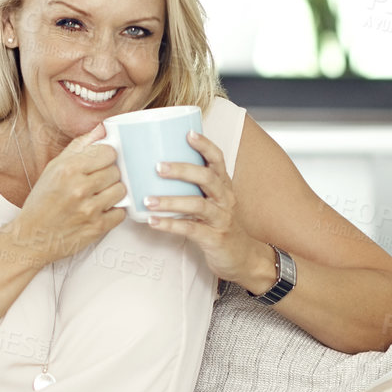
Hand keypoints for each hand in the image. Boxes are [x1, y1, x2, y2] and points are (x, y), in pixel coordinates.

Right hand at [2, 122, 128, 266]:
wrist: (31, 238)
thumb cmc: (42, 202)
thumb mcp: (54, 168)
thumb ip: (79, 146)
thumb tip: (102, 129)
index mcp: (68, 169)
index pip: (108, 152)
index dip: (106, 157)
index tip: (100, 162)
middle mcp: (79, 188)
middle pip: (116, 171)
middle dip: (109, 175)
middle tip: (96, 182)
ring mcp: (90, 209)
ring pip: (121, 190)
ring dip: (113, 193)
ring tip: (99, 196)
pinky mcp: (97, 227)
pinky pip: (121, 212)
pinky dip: (114, 212)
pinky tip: (100, 211)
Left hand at [143, 129, 272, 289]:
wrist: (243, 258)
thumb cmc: (220, 225)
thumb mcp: (212, 202)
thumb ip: (193, 187)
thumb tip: (157, 171)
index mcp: (223, 186)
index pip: (218, 160)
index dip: (205, 145)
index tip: (188, 133)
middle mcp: (225, 199)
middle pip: (207, 178)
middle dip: (182, 170)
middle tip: (158, 167)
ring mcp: (221, 219)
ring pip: (198, 205)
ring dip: (171, 201)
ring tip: (148, 200)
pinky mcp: (215, 239)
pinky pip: (191, 230)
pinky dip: (170, 225)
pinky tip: (153, 222)